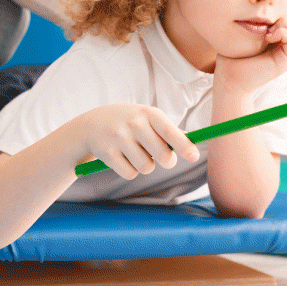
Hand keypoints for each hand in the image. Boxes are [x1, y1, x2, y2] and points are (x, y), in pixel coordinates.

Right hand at [74, 104, 199, 179]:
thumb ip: (169, 130)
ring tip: (136, 154)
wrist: (91, 124)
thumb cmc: (129, 123)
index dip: (184, 145)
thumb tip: (192, 142)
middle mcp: (134, 123)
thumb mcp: (147, 119)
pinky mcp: (106, 152)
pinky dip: (129, 171)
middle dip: (166, 162)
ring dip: (145, 166)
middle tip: (162, 159)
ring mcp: (118, 137)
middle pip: (162, 156)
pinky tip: (122, 158)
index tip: (194, 156)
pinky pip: (129, 173)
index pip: (170, 131)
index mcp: (149, 114)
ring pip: (146, 167)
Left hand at [215, 9, 286, 96]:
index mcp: (280, 40)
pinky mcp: (285, 61)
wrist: (229, 80)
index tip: (267, 17)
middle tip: (270, 24)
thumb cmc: (231, 57)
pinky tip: (267, 37)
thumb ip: (253, 22)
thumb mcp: (243, 35)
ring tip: (269, 31)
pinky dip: (283, 32)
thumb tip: (252, 4)